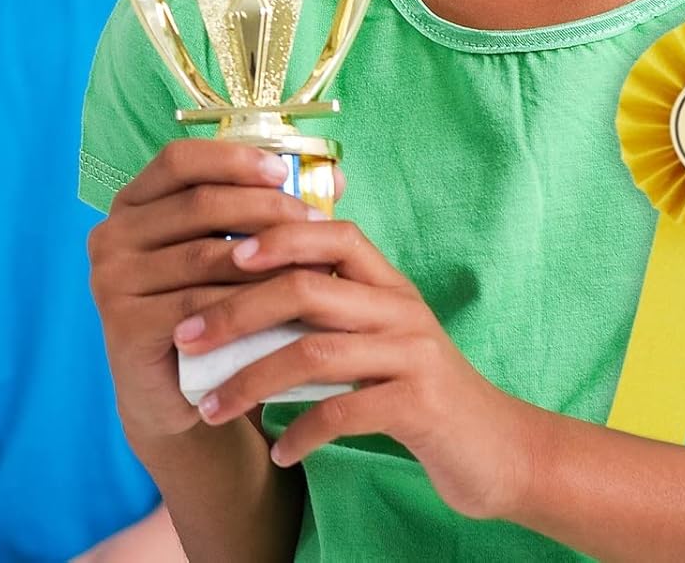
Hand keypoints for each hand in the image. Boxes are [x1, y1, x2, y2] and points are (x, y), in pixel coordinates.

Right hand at [87, 140, 333, 447]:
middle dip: (266, 209)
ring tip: (314, 263)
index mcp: (134, 202)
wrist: (179, 392)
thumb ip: (275, 209)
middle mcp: (111, 234)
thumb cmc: (214, 305)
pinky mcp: (123, 325)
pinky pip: (197, 305)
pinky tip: (282, 307)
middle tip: (316, 224)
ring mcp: (111, 280)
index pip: (179, 159)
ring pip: (204, 255)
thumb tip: (336, 178)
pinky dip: (245, 303)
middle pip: (199, 204)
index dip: (233, 158)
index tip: (283, 172)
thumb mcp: (238, 249)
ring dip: (266, 258)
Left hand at [173, 218, 535, 521]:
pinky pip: (344, 412)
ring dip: (251, 381)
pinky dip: (301, 432)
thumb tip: (247, 299)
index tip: (220, 253)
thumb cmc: (421, 390)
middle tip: (187, 336)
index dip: (276, 235)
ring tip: (210, 409)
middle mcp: (401, 307)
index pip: (333, 232)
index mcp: (389, 283)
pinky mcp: (419, 405)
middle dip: (237, 311)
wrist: (498, 447)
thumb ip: (332, 312)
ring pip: (316, 351)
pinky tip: (278, 452)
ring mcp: (411, 353)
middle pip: (308, 288)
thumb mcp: (381, 337)